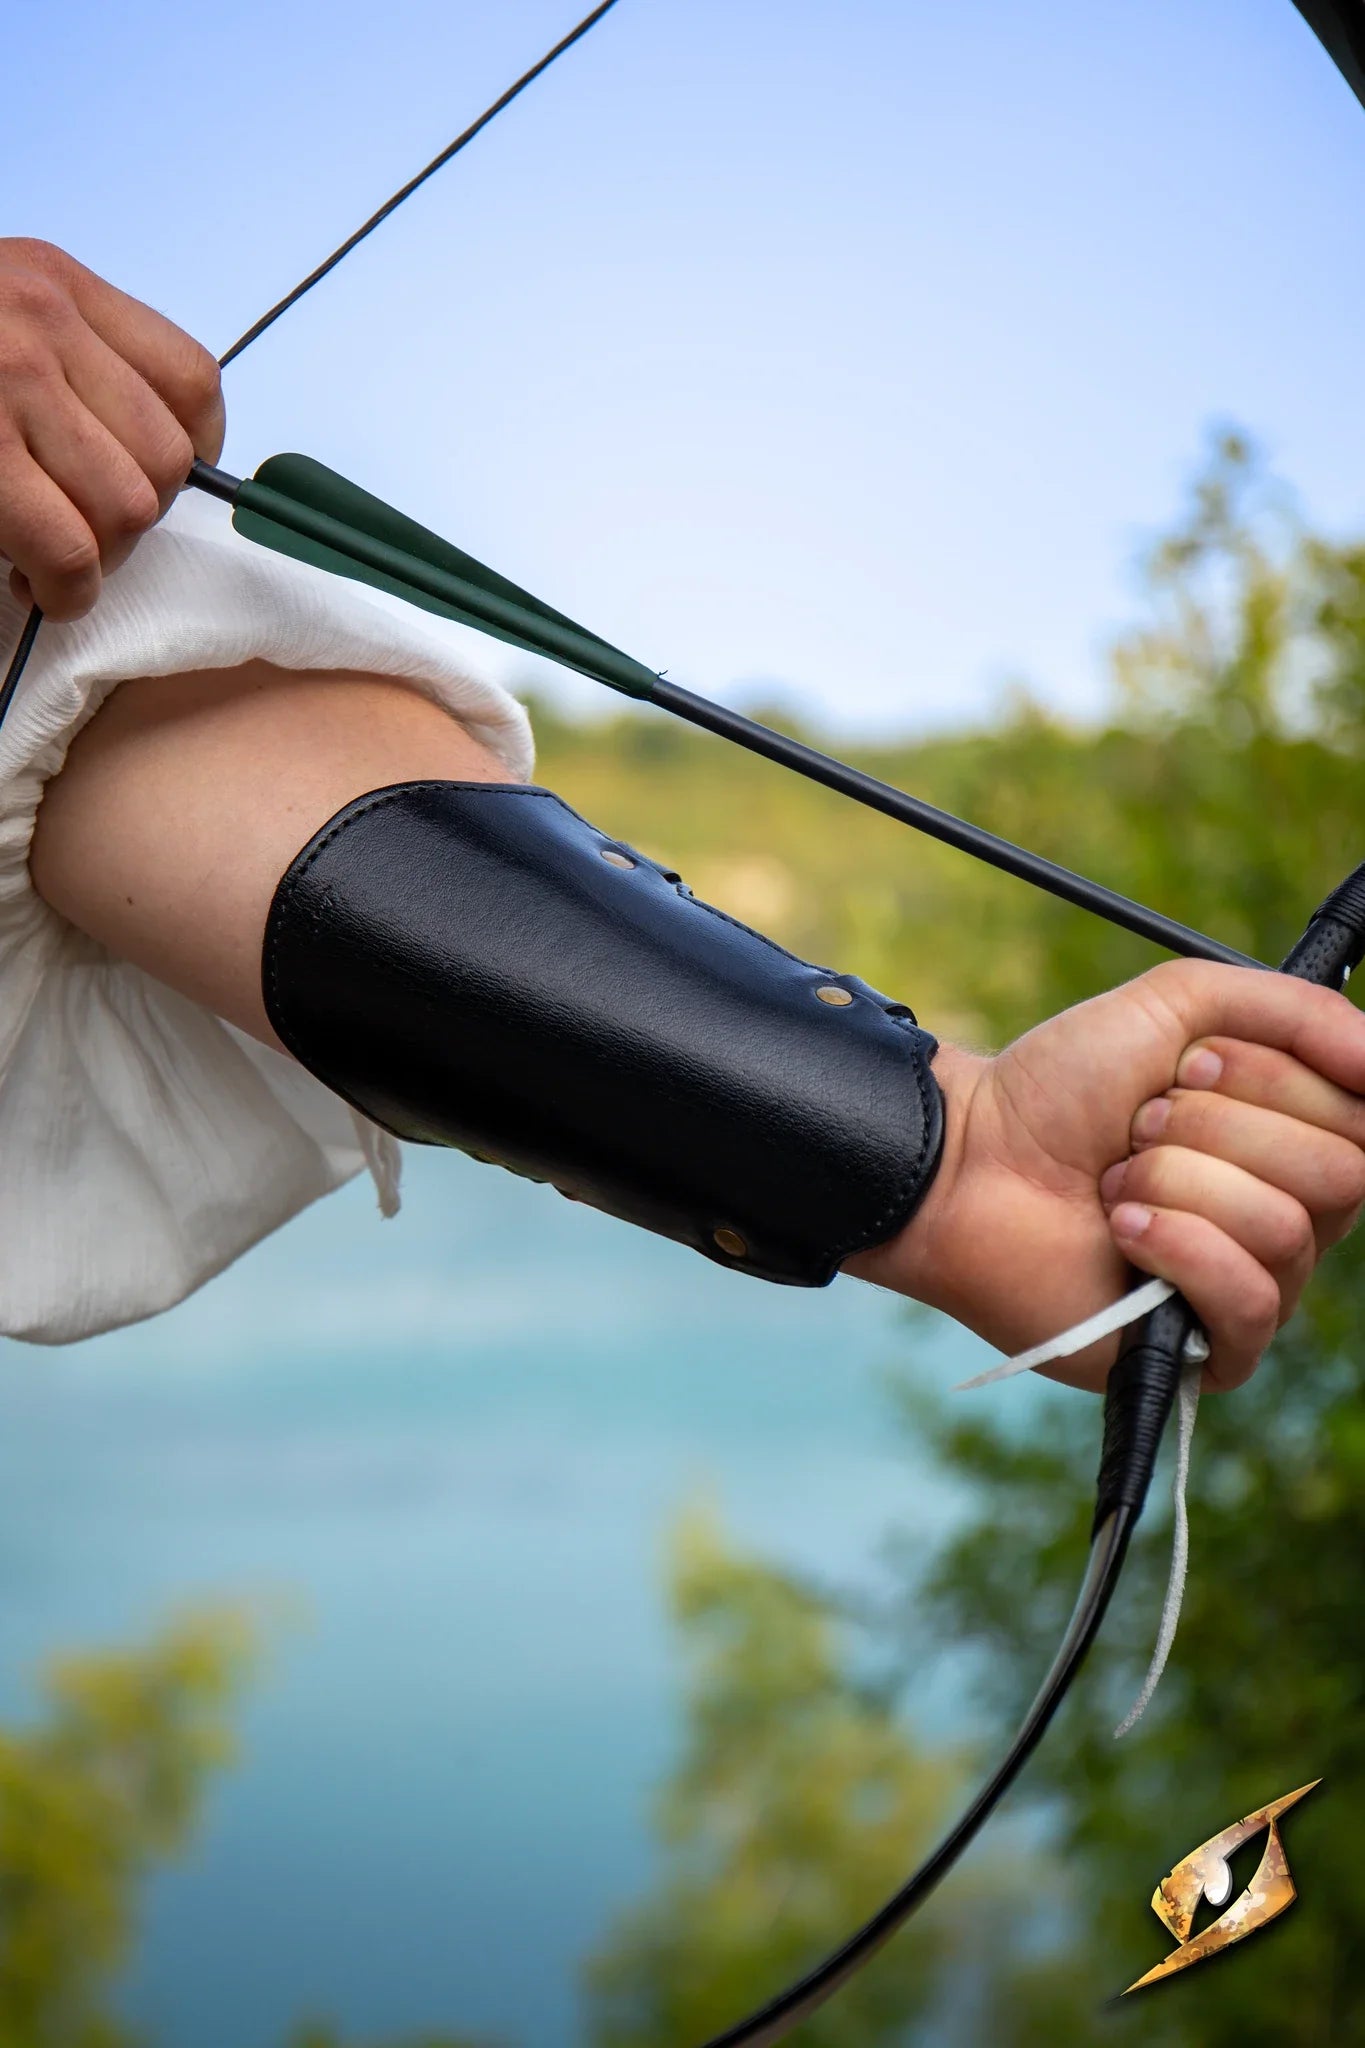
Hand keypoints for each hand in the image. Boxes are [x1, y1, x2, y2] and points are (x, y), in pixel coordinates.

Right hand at [0, 238, 222, 619]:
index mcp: (54, 282)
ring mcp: (6, 380)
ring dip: (98, 560)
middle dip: (136, 522)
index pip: (192, 380)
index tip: (158, 487)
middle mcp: (40, 321)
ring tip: (51, 563)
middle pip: (168, 459)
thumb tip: (158, 467)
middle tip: (83, 536)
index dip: (194, 453)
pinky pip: (68, 547)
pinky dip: (65, 588)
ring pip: (127, 509)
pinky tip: (33, 584)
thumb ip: (70, 362)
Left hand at [847, 960, 1364, 1390]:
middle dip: (1219, 1129)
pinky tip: (1121, 1231)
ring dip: (1179, 1182)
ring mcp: (1253, 1286)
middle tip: (1138, 1127)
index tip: (1190, 1063)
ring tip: (1114, 1182)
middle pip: (1340, 1171)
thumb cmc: (1061, 1088)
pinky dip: (1178, 1247)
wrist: (969, 1160)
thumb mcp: (1180, 1006)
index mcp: (1293, 1138)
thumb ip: (1294, 1010)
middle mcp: (1289, 1214)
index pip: (1361, 1113)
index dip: (1277, 1078)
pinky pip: (1250, 1299)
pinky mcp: (1209, 1352)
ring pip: (1285, 1228)